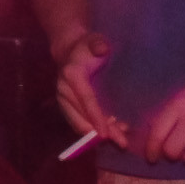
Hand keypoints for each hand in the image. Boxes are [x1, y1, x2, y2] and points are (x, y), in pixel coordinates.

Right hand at [54, 31, 127, 148]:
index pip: (86, 99)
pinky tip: (111, 131)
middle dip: (100, 132)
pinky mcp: (66, 105)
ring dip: (97, 134)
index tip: (106, 134)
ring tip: (120, 138)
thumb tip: (102, 48)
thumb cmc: (86, 46)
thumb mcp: (94, 40)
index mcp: (72, 75)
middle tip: (121, 142)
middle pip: (81, 116)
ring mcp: (63, 99)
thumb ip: (98, 44)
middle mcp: (63, 90)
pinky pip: (78, 121)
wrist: (69, 50)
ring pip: (78, 122)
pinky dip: (93, 129)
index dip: (96, 117)